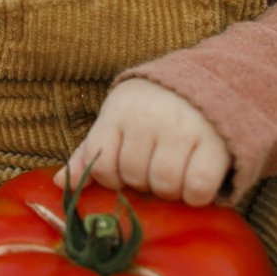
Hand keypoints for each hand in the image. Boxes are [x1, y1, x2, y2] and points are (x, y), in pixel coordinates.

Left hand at [60, 79, 229, 205]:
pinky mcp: (215, 144)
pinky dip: (196, 195)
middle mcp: (149, 119)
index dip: (112, 176)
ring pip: (164, 185)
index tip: (125, 169)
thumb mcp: (118, 119)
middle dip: (143, 182)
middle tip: (156, 169)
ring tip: (176, 175)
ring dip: (170, 190)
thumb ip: (91, 151)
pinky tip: (196, 184)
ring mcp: (183, 130)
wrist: (210, 79)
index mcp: (120, 112)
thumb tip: (61, 183)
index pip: (100, 164)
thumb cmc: (153, 108)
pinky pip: (198, 188)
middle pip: (134, 176)